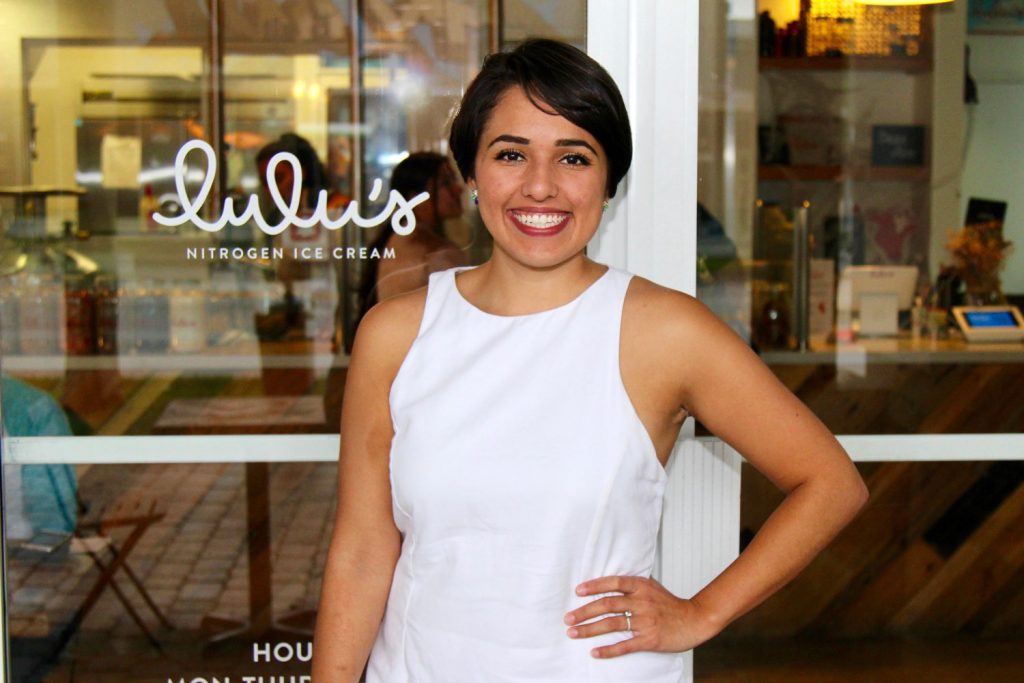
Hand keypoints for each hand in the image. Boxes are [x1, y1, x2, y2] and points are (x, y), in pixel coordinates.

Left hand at [563, 576, 720, 658]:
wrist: (694, 620)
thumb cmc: (670, 604)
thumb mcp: (652, 586)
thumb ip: (632, 585)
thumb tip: (608, 582)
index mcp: (641, 586)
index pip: (613, 583)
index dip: (594, 586)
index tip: (578, 591)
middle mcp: (642, 602)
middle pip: (608, 604)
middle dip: (585, 611)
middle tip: (568, 618)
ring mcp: (645, 621)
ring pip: (612, 624)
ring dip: (590, 629)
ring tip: (573, 633)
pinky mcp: (649, 639)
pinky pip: (625, 645)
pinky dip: (608, 650)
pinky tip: (595, 652)